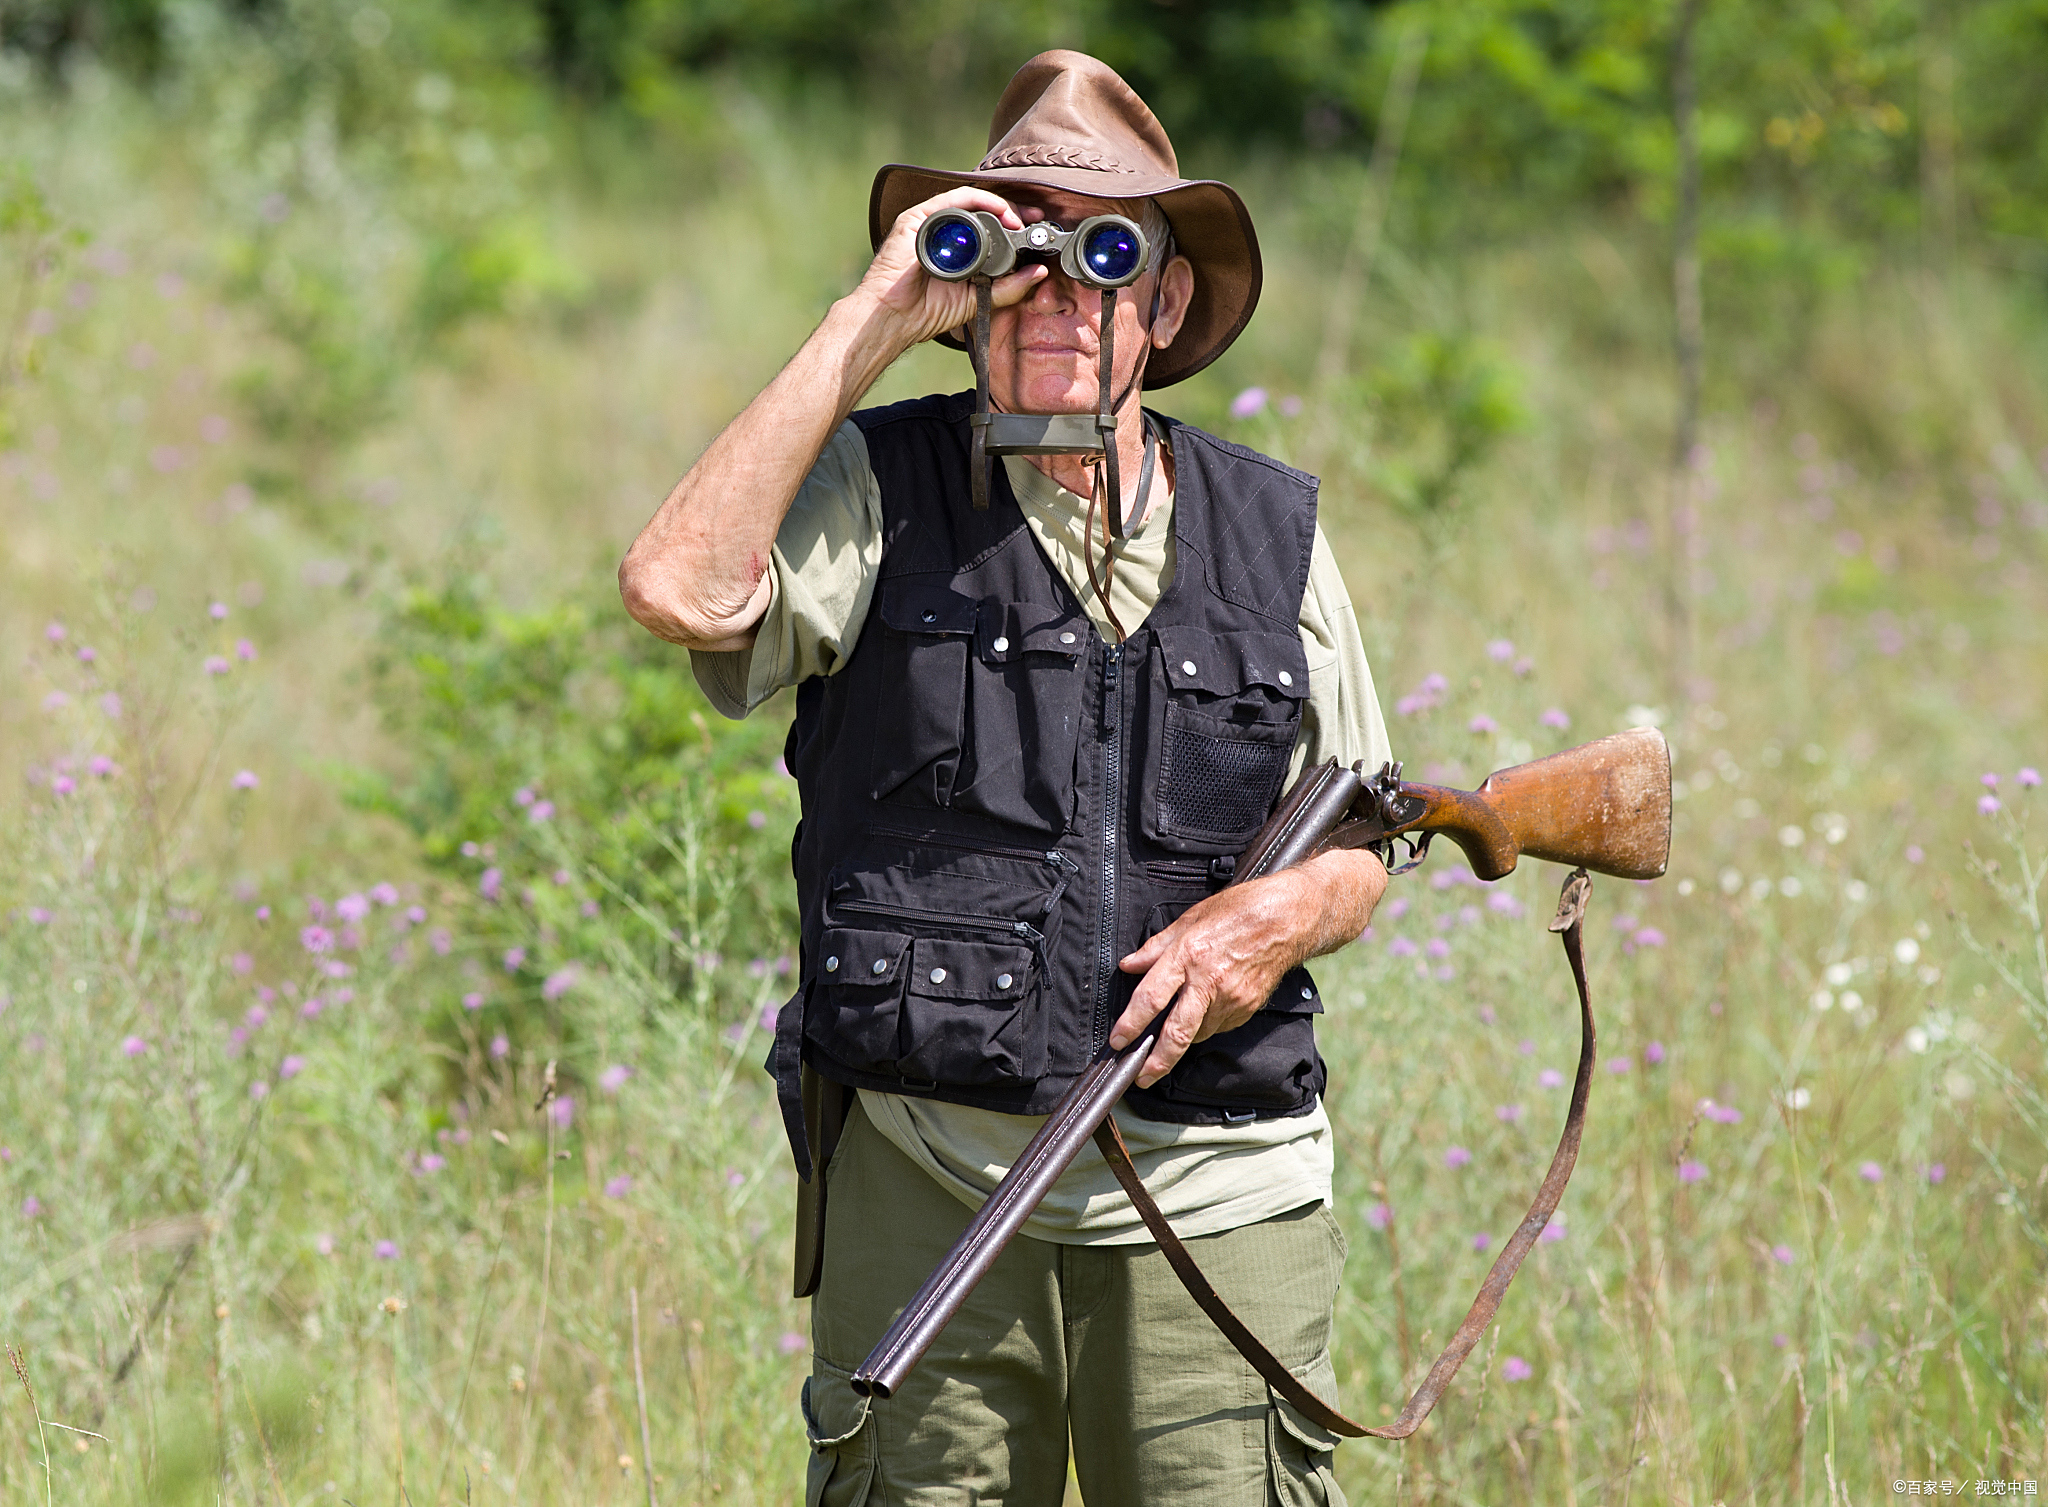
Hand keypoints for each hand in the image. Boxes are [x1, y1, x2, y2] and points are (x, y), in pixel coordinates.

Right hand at [853, 188, 1048, 351]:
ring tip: (1018, 218)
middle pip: (984, 210)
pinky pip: (953, 200)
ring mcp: (930, 222)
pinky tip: (997, 211)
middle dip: (1013, 209)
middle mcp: (945, 230)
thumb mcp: (979, 298)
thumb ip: (1009, 288)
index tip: (1037, 228)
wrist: (895, 318)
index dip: (1015, 223)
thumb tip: (1040, 272)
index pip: (990, 225)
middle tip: (1036, 217)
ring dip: (999, 204)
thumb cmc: (928, 310)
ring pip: (971, 201)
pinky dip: (979, 202)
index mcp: (959, 246)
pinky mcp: (917, 218)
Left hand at [1109, 849, 1386, 1088]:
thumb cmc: (1240, 910)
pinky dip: (1206, 1023)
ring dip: (1183, 1035)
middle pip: (1177, 1033)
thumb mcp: (1191, 918)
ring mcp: (1231, 999)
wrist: (1289, 919)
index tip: (1117, 1042)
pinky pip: (1218, 1025)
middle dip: (1156, 1061)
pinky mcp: (1247, 1009)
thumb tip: (1129, 965)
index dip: (1131, 1024)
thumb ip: (1157, 947)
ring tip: (1172, 1031)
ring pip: (1198, 1031)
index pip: (1152, 998)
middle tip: (1140, 1078)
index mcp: (1189, 955)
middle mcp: (1208, 982)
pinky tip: (1205, 1007)